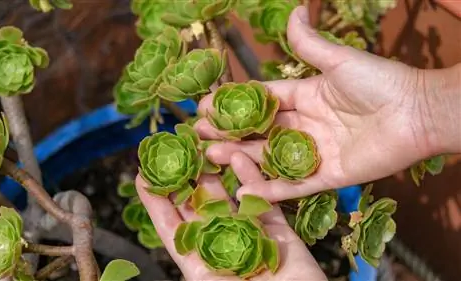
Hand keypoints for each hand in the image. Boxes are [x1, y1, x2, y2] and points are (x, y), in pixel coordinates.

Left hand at [135, 152, 326, 280]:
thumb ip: (194, 268)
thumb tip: (161, 257)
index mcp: (199, 261)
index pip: (171, 227)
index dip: (156, 202)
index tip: (142, 176)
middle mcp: (220, 244)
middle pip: (197, 206)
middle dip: (185, 179)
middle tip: (175, 150)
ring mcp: (249, 234)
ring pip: (228, 197)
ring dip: (216, 173)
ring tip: (203, 147)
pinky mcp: (276, 229)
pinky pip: (262, 199)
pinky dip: (252, 178)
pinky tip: (239, 157)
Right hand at [194, 6, 446, 201]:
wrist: (418, 112)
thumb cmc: (380, 82)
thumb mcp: (339, 60)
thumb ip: (309, 43)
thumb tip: (294, 10)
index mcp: (305, 98)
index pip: (262, 102)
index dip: (234, 105)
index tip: (206, 107)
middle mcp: (306, 126)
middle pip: (259, 132)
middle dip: (229, 134)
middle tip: (199, 136)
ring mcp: (315, 153)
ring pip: (271, 158)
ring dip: (242, 159)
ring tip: (212, 156)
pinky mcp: (329, 177)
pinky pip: (295, 185)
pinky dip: (270, 189)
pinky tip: (244, 189)